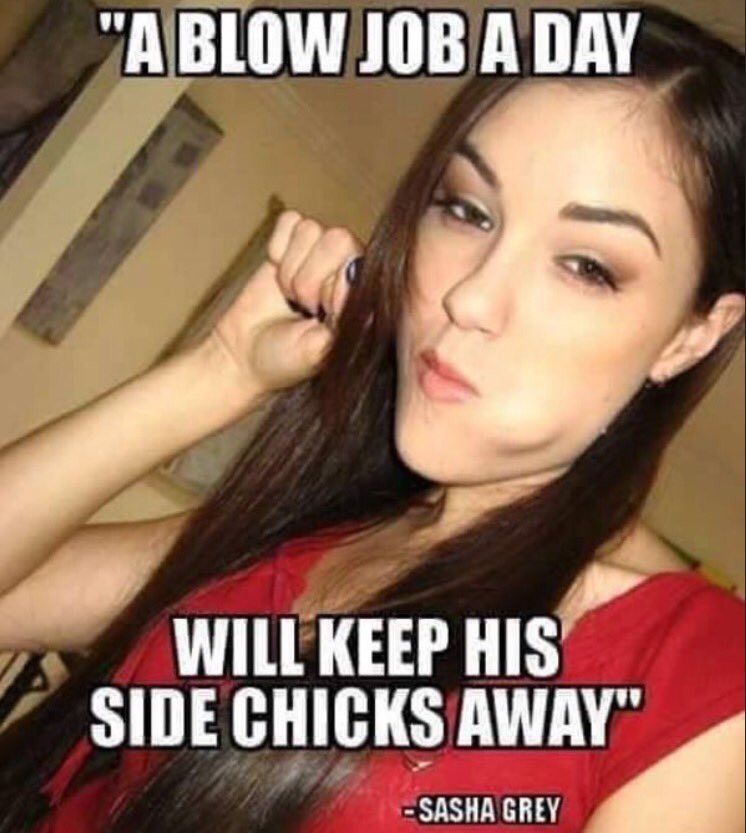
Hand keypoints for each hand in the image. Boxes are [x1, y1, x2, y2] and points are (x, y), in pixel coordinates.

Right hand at [208, 210, 363, 395]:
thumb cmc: (288, 357)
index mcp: (365, 294)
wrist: (244, 355)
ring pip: (311, 229)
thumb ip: (343, 316)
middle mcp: (349, 266)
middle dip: (310, 279)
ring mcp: (321, 251)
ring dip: (291, 269)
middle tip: (304, 306)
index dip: (332, 292)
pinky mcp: (292, 240)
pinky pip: (290, 220)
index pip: (358, 266)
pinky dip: (277, 249)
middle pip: (338, 239)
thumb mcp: (321, 349)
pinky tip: (277, 274)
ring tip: (290, 296)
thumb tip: (350, 272)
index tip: (321, 318)